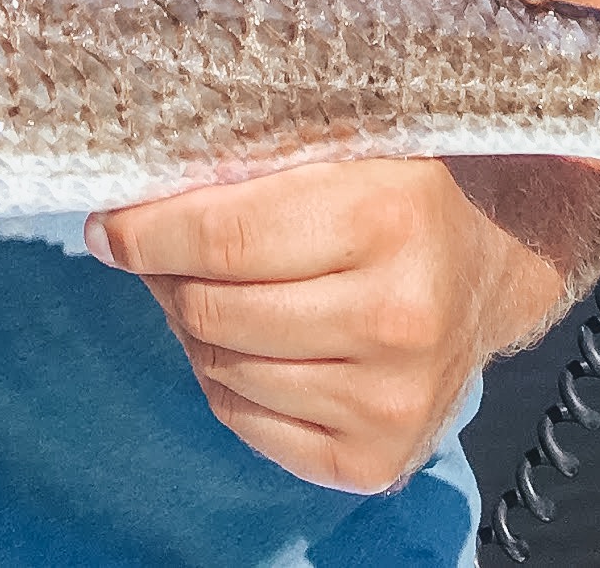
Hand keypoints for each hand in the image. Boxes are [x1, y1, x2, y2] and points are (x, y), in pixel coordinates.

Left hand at [86, 156, 583, 494]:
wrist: (490, 262)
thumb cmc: (395, 187)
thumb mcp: (338, 141)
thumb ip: (247, 155)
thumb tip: (127, 198)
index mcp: (386, 216)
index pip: (223, 235)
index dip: (148, 232)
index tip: (108, 225)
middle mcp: (396, 316)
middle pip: (214, 308)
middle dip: (165, 277)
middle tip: (156, 250)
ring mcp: (390, 399)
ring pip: (223, 369)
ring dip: (194, 326)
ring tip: (210, 287)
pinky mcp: (377, 459)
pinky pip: (248, 424)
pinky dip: (226, 379)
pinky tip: (247, 339)